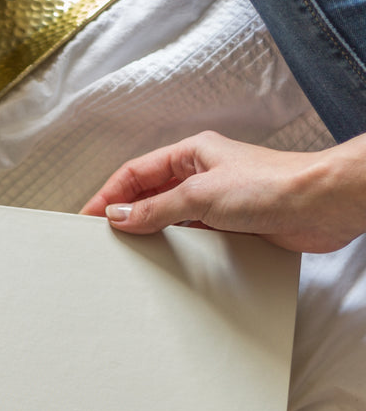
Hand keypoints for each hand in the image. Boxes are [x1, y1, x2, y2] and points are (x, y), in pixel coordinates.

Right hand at [80, 130, 365, 252]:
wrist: (322, 205)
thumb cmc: (273, 185)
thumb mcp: (200, 195)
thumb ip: (156, 208)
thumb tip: (120, 216)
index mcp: (193, 153)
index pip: (136, 173)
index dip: (108, 195)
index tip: (88, 218)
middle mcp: (202, 174)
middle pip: (149, 193)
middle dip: (124, 213)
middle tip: (101, 237)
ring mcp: (216, 201)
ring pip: (168, 215)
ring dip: (148, 230)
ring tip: (126, 249)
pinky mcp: (230, 225)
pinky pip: (190, 235)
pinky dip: (173, 245)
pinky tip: (163, 258)